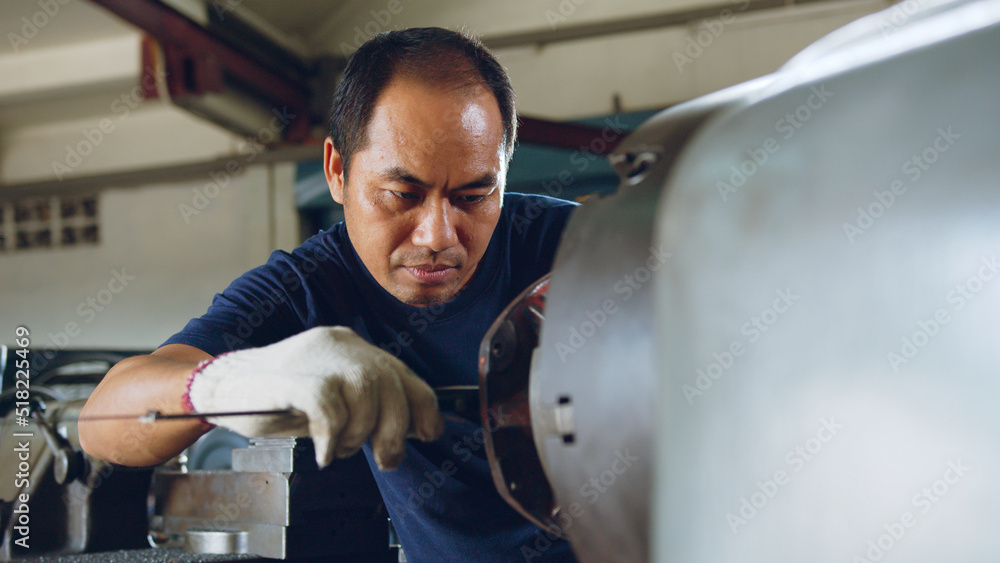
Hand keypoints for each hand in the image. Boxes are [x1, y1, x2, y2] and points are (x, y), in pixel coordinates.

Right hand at [186, 326, 443, 468]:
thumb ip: (368, 404)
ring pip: (366, 396)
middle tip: (384, 459)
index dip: (423, 409)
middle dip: (394, 432)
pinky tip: (322, 452)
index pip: (404, 374)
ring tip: (338, 448)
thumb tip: (409, 429)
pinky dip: (331, 437)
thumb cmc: (278, 399)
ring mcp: (317, 357)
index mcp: (355, 348)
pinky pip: (329, 408)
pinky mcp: (293, 376)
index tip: (426, 435)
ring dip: (358, 435)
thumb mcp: (334, 398)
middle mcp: (343, 345)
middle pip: (391, 386)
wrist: (222, 386)